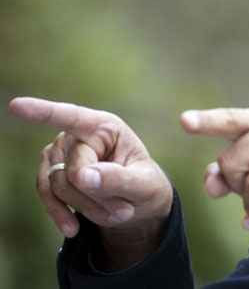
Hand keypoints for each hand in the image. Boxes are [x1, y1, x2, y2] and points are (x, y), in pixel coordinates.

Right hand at [9, 97, 172, 269]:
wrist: (137, 204)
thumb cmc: (145, 186)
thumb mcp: (144, 185)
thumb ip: (118, 179)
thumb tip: (83, 176)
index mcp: (106, 127)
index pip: (72, 118)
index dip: (44, 112)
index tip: (17, 105)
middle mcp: (78, 134)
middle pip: (71, 170)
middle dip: (97, 196)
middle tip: (126, 209)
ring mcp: (61, 152)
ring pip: (58, 185)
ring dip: (86, 206)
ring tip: (117, 212)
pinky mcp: (51, 172)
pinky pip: (47, 195)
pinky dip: (60, 213)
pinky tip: (73, 228)